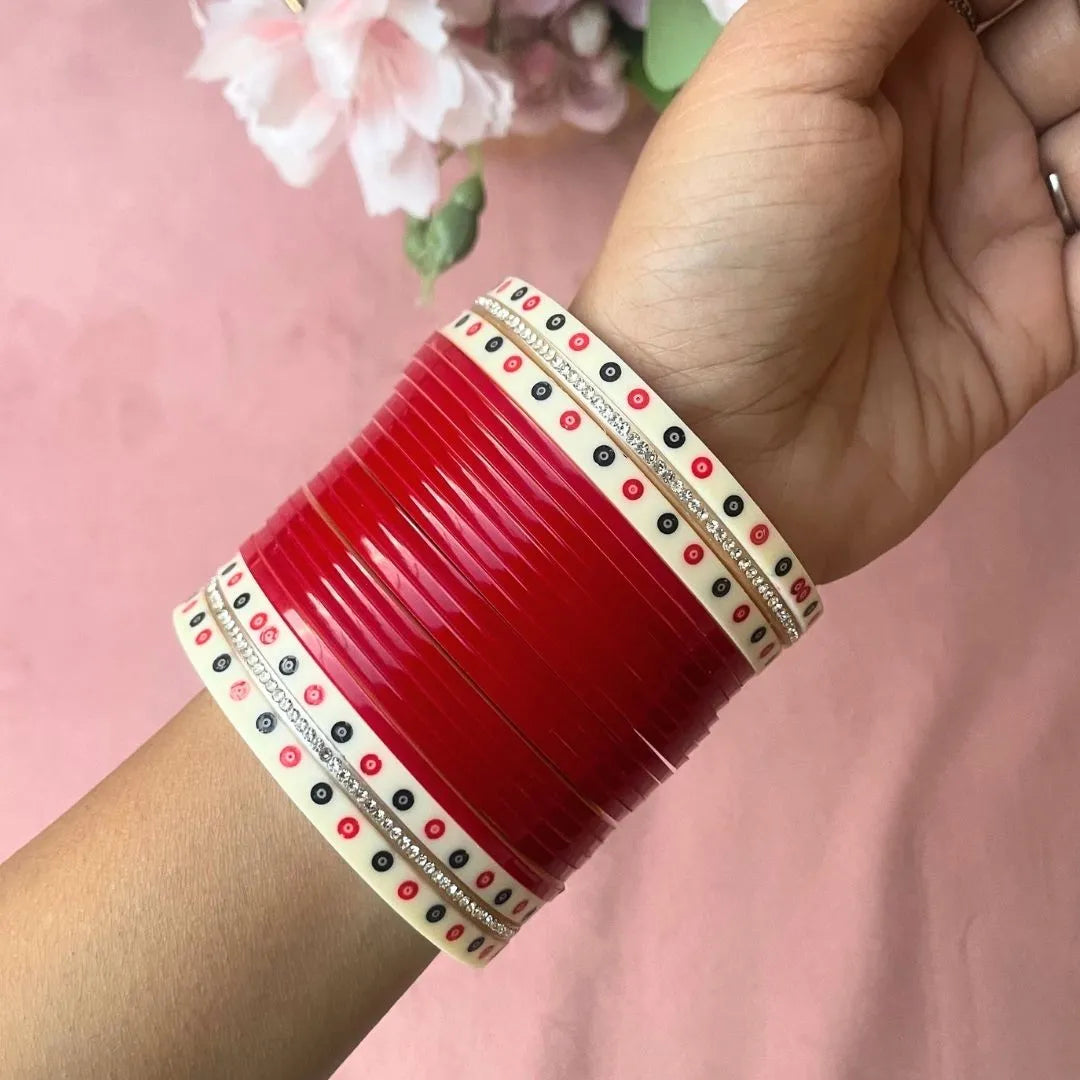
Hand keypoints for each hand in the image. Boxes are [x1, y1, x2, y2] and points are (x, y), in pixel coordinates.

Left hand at [574, 0, 1078, 581]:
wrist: (718, 442)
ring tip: (1068, 157)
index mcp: (879, 57)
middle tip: (1058, 73)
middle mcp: (951, 129)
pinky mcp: (1039, 319)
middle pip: (1070, 38)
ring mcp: (998, 224)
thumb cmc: (723, 247)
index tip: (1035, 15)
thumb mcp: (780, 72)